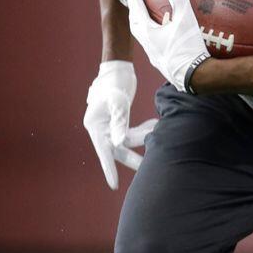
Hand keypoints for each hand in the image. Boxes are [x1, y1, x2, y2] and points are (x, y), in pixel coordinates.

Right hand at [84, 61, 156, 189]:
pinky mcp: (120, 120)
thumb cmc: (114, 82)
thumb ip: (119, 123)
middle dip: (133, 157)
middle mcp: (101, 128)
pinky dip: (143, 129)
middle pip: (117, 149)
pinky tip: (154, 124)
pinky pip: (132, 131)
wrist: (118, 67)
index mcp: (95, 125)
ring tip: (157, 128)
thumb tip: (119, 143)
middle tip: (147, 168)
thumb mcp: (118, 101)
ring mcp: (110, 125)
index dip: (109, 168)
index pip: (103, 151)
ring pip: (128, 139)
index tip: (114, 185)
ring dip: (143, 137)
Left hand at [124, 0, 210, 93]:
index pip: (136, 6)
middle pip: (134, 22)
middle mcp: (146, 44)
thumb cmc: (188, 49)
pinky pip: (153, 42)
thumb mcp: (186, 21)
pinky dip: (155, 31)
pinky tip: (165, 30)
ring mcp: (154, 54)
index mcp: (147, 33)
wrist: (195, 78)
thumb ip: (179, 0)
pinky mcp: (163, 61)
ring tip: (149, 11)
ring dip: (143, 20)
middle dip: (134, 6)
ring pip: (143, 33)